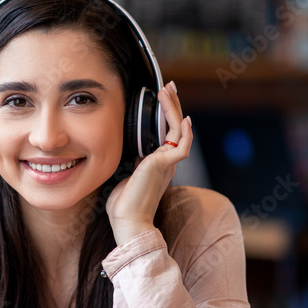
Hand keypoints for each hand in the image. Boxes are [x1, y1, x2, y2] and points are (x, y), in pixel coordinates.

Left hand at [106, 82, 192, 244]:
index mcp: (157, 164)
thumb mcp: (124, 175)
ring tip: (168, 91)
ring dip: (174, 109)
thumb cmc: (123, 204)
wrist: (128, 221)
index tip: (159, 99)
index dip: (164, 115)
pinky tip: (183, 117)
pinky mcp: (166, 166)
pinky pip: (182, 145)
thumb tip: (121, 150)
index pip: (165, 134)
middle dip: (171, 105)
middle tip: (168, 87)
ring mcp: (167, 164)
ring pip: (179, 131)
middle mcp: (166, 162)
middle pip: (174, 127)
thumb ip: (128, 161)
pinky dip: (185, 131)